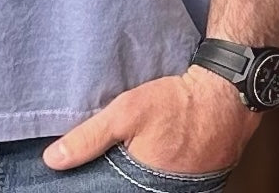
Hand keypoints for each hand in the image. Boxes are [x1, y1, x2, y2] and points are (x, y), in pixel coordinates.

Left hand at [42, 66, 257, 173]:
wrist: (226, 96)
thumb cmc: (177, 104)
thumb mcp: (126, 114)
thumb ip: (89, 138)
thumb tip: (53, 160)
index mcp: (146, 190)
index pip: (111, 191)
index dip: (97, 185)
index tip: (85, 178)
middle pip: (129, 188)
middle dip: (115, 179)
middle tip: (112, 160)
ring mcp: (185, 191)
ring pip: (148, 186)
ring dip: (136, 176)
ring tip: (132, 155)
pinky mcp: (197, 181)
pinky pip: (168, 181)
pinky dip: (155, 171)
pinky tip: (150, 155)